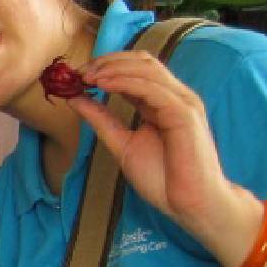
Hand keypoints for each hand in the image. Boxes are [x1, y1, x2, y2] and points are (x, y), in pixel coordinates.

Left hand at [70, 51, 246, 246]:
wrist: (191, 203)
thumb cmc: (163, 178)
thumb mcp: (122, 144)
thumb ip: (102, 120)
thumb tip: (75, 99)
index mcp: (162, 102)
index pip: (136, 69)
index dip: (106, 66)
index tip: (78, 75)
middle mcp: (174, 96)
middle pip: (142, 62)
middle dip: (108, 62)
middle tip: (80, 72)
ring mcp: (182, 103)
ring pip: (148, 70)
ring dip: (114, 68)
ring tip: (87, 76)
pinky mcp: (184, 114)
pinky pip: (153, 89)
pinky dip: (126, 82)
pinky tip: (104, 84)